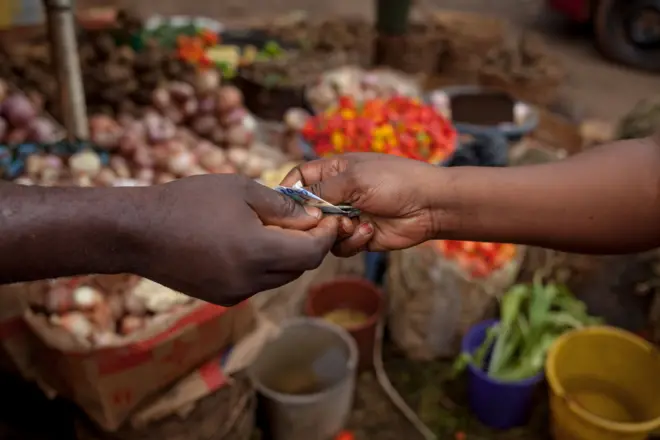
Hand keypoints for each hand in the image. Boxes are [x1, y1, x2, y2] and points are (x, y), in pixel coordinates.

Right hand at [129, 174, 345, 304]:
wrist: (137, 232)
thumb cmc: (189, 201)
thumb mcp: (241, 190)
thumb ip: (283, 207)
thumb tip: (314, 218)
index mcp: (258, 253)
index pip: (312, 253)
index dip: (326, 235)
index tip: (331, 217)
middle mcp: (250, 281)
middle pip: (299, 268)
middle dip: (308, 244)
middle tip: (305, 218)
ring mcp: (234, 293)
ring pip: (279, 277)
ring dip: (286, 255)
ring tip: (274, 227)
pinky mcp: (221, 298)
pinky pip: (257, 283)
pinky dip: (264, 265)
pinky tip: (249, 242)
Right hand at [281, 153, 440, 255]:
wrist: (430, 205)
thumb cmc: (394, 181)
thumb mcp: (354, 178)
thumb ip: (321, 190)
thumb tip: (297, 202)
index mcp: (335, 171)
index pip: (301, 177)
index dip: (289, 190)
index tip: (281, 205)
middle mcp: (338, 193)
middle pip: (307, 210)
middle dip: (312, 218)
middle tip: (322, 221)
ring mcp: (348, 216)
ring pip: (321, 232)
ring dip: (335, 231)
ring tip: (353, 224)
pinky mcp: (359, 236)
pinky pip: (340, 246)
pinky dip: (351, 241)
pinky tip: (368, 232)